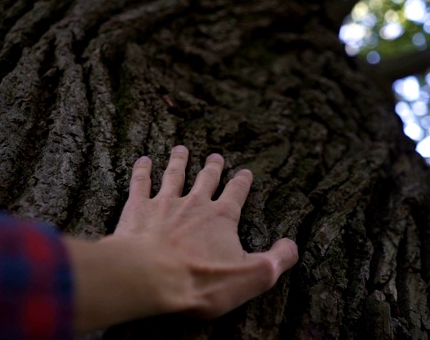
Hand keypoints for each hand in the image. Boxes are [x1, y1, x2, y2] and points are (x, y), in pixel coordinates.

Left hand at [67, 146, 297, 332]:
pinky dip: (142, 170)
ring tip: (181, 149)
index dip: (242, 182)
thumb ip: (277, 260)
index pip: (236, 193)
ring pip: (174, 175)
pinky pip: (141, 183)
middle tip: (215, 156)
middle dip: (212, 167)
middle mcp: (195, 203)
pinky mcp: (137, 209)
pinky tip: (143, 160)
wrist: (151, 277)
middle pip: (206, 179)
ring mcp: (164, 203)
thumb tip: (292, 246)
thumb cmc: (203, 279)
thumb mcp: (253, 276)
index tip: (245, 172)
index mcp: (222, 217)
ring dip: (179, 161)